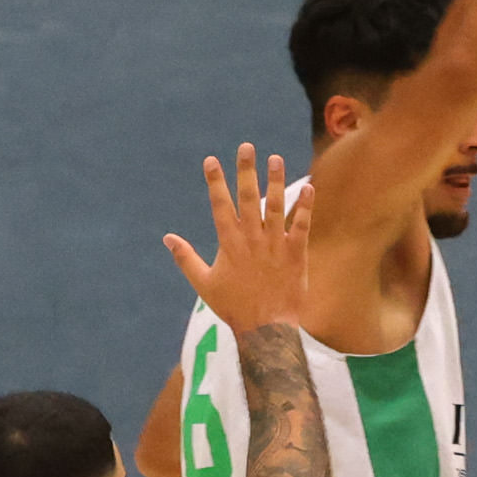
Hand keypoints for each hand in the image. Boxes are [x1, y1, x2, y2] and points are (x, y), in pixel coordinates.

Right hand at [161, 144, 313, 339]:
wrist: (265, 329)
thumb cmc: (233, 307)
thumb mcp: (203, 284)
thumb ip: (186, 258)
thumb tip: (167, 238)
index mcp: (229, 244)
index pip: (220, 205)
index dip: (215, 181)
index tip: (211, 160)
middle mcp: (252, 239)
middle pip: (249, 198)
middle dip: (246, 171)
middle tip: (246, 147)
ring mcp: (275, 245)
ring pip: (276, 206)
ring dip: (276, 181)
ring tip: (275, 158)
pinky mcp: (296, 254)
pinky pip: (302, 225)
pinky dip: (305, 207)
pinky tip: (309, 187)